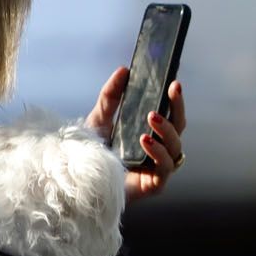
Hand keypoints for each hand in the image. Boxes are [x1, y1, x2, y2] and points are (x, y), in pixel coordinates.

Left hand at [85, 68, 187, 203]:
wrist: (77, 180)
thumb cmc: (92, 151)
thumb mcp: (99, 118)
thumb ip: (111, 96)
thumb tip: (124, 70)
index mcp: (151, 134)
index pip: (171, 116)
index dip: (176, 100)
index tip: (175, 83)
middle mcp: (158, 151)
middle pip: (179, 129)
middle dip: (177, 109)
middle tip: (170, 92)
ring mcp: (157, 169)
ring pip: (175, 148)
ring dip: (167, 131)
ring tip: (151, 118)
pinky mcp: (153, 185)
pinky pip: (164, 168)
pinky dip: (158, 153)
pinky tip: (145, 140)